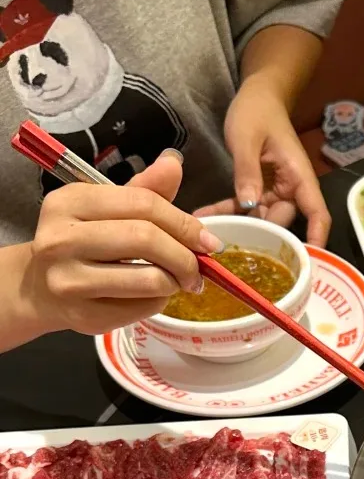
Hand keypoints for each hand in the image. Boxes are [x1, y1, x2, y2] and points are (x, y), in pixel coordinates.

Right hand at [23, 152, 222, 336]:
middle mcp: (62, 238)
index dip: (184, 223)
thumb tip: (173, 163)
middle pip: (146, 239)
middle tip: (198, 269)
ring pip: (149, 279)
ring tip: (176, 281)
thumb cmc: (83, 242)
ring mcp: (70, 280)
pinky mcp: (85, 315)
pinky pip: (143, 308)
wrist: (42, 288)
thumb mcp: (106, 209)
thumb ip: (144, 191)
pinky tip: (150, 295)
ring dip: (174, 281)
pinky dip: (159, 302)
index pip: (143, 204)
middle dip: (185, 256)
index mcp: (70, 201)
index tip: (208, 242)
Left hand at [196, 77, 330, 245]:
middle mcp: (290, 190)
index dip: (316, 239)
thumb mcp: (247, 138)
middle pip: (283, 223)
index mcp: (299, 177)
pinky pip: (243, 207)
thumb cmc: (258, 112)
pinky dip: (226, 212)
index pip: (316, 214)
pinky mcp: (257, 190)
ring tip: (212, 238)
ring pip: (260, 219)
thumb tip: (249, 205)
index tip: (306, 262)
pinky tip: (204, 217)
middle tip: (233, 250)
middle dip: (262, 239)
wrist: (257, 96)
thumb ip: (247, 171)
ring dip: (238, 228)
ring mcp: (273, 192)